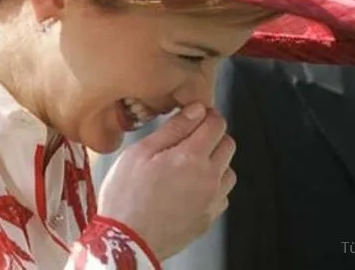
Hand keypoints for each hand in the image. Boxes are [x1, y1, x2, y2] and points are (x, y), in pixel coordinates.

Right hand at [96, 103, 235, 260]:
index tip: (196, 117)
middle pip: (228, 144)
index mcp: (191, 157)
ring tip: (188, 167)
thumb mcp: (140, 152)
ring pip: (228, 170)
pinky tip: (190, 188)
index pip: (217, 124)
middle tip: (189, 141)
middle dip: (213, 136)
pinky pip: (222, 195)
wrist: (126, 242)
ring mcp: (211, 200)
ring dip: (215, 162)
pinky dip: (212, 187)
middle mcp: (209, 178)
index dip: (207, 115)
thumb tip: (196, 110)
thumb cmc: (126, 197)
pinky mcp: (208, 219)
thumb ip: (173, 128)